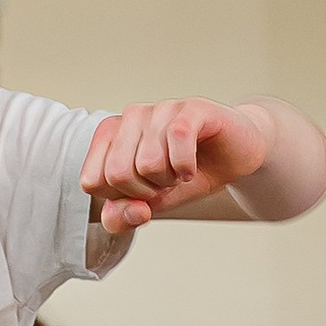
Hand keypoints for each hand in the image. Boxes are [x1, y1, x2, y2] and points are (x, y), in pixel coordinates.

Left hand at [82, 98, 275, 232]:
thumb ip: (122, 217)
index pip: (92, 181)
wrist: (234, 157)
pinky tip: (192, 165)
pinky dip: (187, 167)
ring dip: (170, 180)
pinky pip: (177, 141)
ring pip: (147, 163)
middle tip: (165, 182)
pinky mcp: (191, 108)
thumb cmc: (186, 174)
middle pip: (117, 174)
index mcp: (110, 135)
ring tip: (180, 171)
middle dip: (146, 192)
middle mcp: (131, 116)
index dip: (121, 198)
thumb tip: (133, 210)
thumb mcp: (150, 204)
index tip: (143, 190)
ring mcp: (161, 109)